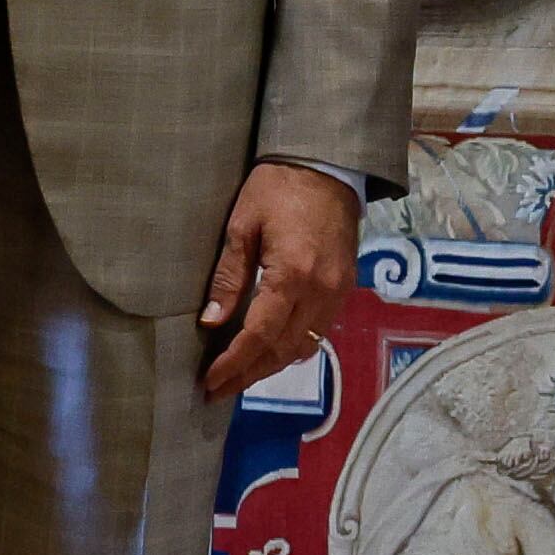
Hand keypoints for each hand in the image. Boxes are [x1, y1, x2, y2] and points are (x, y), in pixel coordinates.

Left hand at [198, 160, 360, 401]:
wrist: (327, 165)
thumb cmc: (277, 188)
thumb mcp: (243, 226)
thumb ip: (229, 277)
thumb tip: (211, 323)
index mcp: (293, 275)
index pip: (260, 335)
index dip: (234, 363)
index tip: (210, 380)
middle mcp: (321, 292)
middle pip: (283, 350)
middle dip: (249, 374)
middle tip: (218, 389)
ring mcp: (338, 292)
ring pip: (304, 347)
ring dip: (271, 366)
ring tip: (240, 376)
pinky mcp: (345, 287)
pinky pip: (318, 332)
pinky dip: (293, 348)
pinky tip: (271, 350)